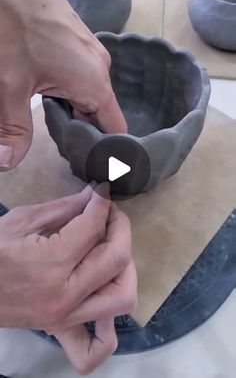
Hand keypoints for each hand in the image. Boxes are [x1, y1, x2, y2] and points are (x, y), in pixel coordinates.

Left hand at [0, 0, 126, 169]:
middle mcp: (99, 68)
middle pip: (101, 114)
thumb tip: (10, 161)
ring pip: (89, 95)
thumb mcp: (11, 85)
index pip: (115, 129)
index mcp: (94, 82)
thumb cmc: (14, 24)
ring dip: (75, 112)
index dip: (109, 151)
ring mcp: (90, 52)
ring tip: (58, 128)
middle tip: (69, 154)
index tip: (101, 169)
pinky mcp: (78, 43)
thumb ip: (14, 128)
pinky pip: (82, 77)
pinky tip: (51, 97)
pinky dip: (71, 93)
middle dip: (86, 134)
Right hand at [0, 183, 136, 372]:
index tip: (103, 192)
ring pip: (121, 297)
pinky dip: (108, 331)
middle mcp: (66, 295)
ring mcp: (65, 317)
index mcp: (51, 264)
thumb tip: (94, 195)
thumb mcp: (21, 221)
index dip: (103, 204)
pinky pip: (92, 346)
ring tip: (111, 246)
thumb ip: (63, 207)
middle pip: (117, 258)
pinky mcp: (60, 329)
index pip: (94, 228)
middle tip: (109, 213)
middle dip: (120, 227)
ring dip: (125, 267)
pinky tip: (102, 300)